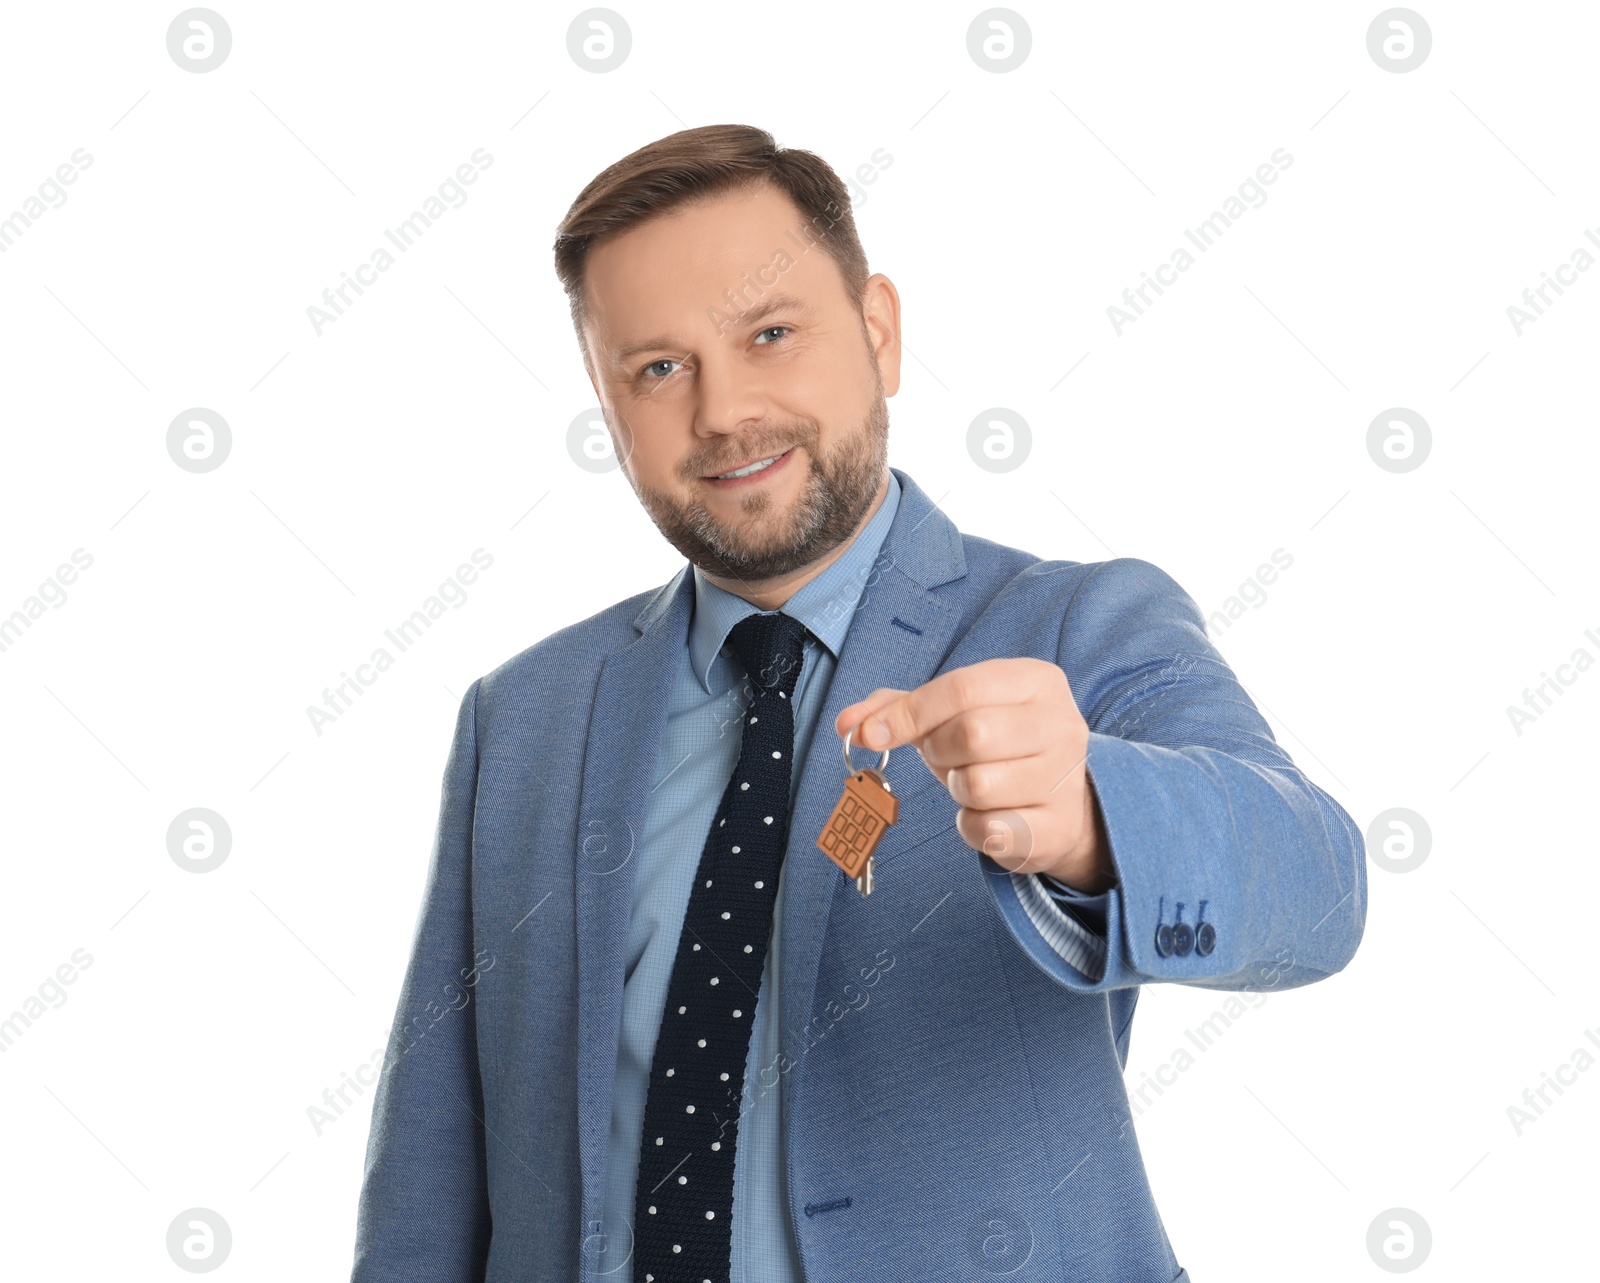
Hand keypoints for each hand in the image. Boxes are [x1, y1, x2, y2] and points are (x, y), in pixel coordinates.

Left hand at [835, 658, 1114, 892]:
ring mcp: (1065, 778)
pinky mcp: (1056, 828)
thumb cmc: (998, 747)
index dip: (908, 713)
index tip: (872, 733)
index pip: (962, 688)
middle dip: (939, 751)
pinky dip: (971, 825)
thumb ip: (899, 708)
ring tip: (973, 784)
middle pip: (972, 734)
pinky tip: (988, 814)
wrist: (1061, 804)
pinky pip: (988, 829)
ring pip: (978, 785)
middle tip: (943, 758)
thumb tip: (848, 723)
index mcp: (1037, 681)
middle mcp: (1061, 724)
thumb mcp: (954, 713)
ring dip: (958, 789)